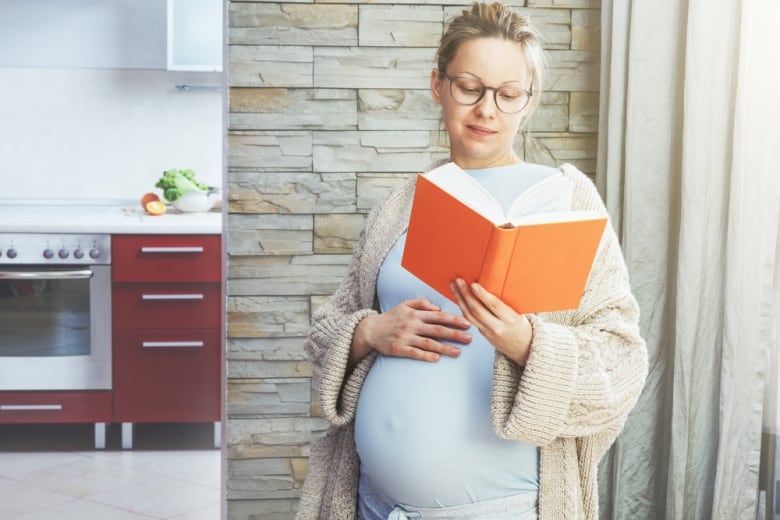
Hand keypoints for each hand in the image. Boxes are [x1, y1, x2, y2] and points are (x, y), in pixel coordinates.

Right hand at [351, 298, 471, 365]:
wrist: (371, 329)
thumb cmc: (391, 317)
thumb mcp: (405, 304)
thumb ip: (422, 303)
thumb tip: (438, 307)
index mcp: (415, 314)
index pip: (438, 316)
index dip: (454, 320)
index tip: (467, 324)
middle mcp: (412, 325)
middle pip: (437, 330)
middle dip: (454, 334)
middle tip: (469, 338)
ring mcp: (405, 337)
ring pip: (428, 343)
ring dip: (444, 347)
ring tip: (458, 352)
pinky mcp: (399, 349)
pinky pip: (414, 353)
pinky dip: (425, 355)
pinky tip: (437, 358)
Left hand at [450, 278, 532, 364]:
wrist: (524, 348)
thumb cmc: (523, 327)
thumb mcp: (520, 314)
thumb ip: (506, 303)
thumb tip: (492, 285)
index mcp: (510, 319)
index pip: (493, 305)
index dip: (482, 295)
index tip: (473, 285)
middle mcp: (498, 327)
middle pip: (477, 310)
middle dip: (466, 294)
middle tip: (459, 281)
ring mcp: (488, 332)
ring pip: (469, 315)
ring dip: (460, 300)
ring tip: (454, 287)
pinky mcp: (483, 334)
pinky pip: (470, 320)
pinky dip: (463, 308)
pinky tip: (459, 299)